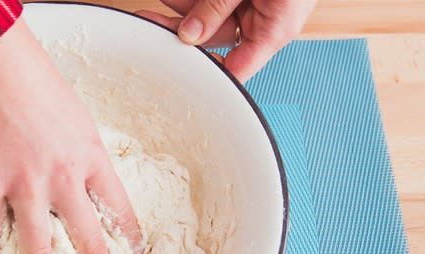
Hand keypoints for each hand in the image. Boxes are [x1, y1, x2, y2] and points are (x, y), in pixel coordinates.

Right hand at [0, 19, 141, 253]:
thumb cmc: (32, 79)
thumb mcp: (74, 115)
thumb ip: (78, 149)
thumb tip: (75, 174)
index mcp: (91, 157)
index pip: (121, 209)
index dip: (129, 237)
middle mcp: (64, 180)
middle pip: (87, 238)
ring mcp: (24, 188)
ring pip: (39, 249)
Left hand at [137, 0, 315, 81]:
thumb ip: (218, 6)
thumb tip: (188, 34)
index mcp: (274, 31)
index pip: (235, 70)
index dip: (206, 74)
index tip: (175, 70)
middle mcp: (263, 22)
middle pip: (213, 37)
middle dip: (181, 27)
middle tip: (150, 22)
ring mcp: (253, 5)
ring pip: (209, 15)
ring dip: (183, 6)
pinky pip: (215, 0)